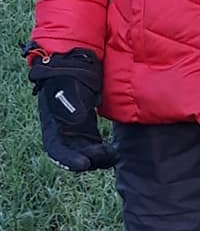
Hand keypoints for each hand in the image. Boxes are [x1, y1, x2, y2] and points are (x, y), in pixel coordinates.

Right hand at [27, 48, 117, 171]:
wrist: (73, 65)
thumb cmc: (67, 75)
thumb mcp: (67, 85)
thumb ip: (72, 101)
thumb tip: (79, 118)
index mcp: (53, 124)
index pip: (57, 149)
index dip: (68, 160)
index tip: (84, 164)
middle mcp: (63, 132)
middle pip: (74, 154)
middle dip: (89, 160)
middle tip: (108, 158)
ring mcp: (76, 131)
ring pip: (86, 151)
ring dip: (98, 157)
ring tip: (115, 155)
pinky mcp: (88, 128)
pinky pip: (95, 145)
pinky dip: (104, 151)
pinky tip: (116, 151)